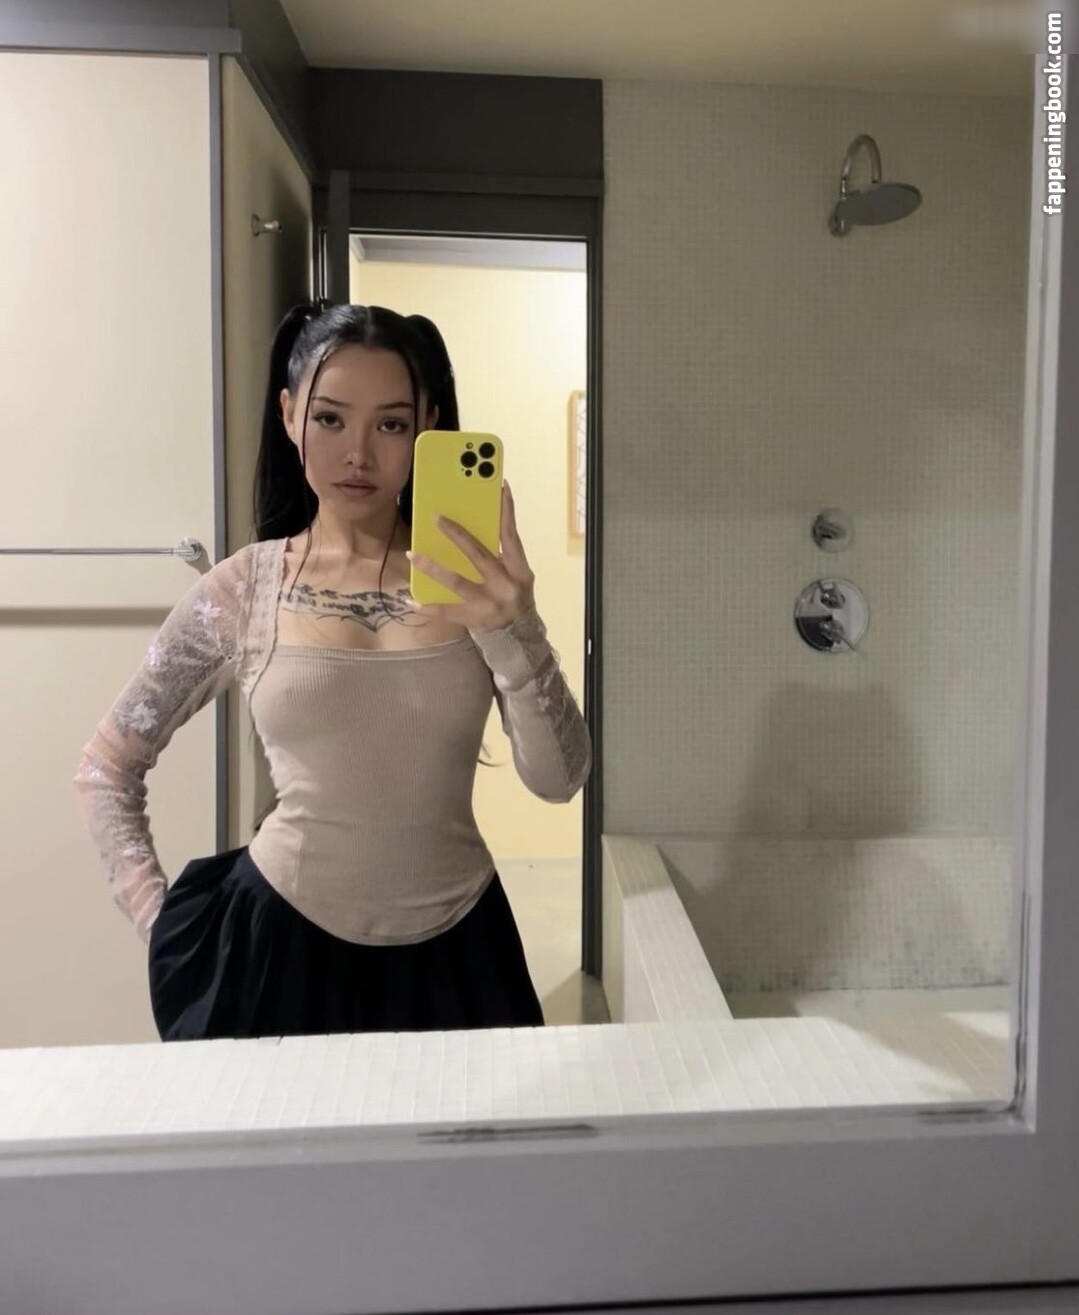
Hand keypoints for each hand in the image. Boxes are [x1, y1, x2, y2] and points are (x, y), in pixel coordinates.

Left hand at [405, 482, 535, 632]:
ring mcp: (488, 604)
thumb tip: (476, 526)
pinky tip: (409, 600)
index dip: (506, 513)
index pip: (511, 537)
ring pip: (456, 581)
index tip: (500, 488)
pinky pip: (446, 612)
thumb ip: (502, 555)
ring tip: (411, 554)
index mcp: (518, 569)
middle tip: (436, 518)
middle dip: (456, 535)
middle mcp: (504, 584)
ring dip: (432, 567)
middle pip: (477, 555)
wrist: (519, 635)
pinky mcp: (474, 619)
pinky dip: (427, 607)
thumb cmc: (515, 595)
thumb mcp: (517, 575)